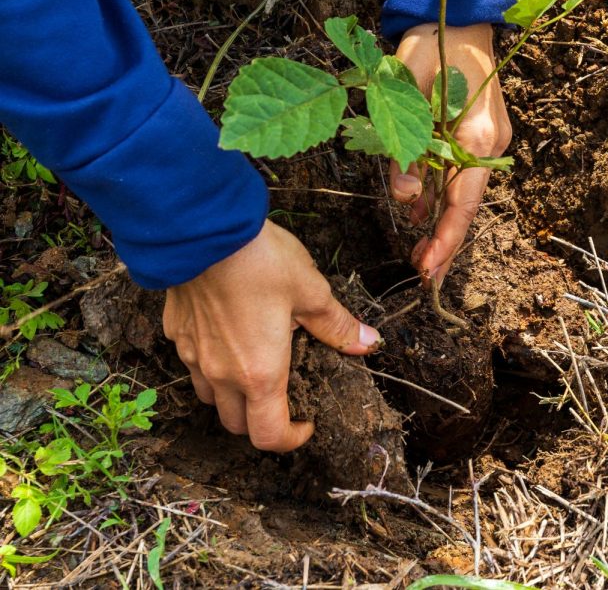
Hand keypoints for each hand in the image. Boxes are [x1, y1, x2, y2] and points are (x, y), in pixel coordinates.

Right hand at [163, 220, 380, 451]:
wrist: (203, 229)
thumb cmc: (260, 261)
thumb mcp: (310, 290)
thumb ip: (336, 324)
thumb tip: (368, 342)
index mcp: (259, 373)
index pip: (268, 436)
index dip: (290, 440)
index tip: (306, 423)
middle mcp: (221, 374)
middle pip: (236, 423)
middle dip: (262, 421)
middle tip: (285, 395)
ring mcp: (193, 354)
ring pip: (210, 396)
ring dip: (232, 395)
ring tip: (255, 365)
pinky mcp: (175, 331)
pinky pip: (193, 362)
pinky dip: (211, 362)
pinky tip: (227, 332)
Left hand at [391, 23, 511, 284]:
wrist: (459, 16)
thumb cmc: (431, 44)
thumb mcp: (406, 89)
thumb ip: (404, 146)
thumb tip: (407, 198)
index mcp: (478, 133)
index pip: (463, 200)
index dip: (445, 239)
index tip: (427, 270)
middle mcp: (490, 142)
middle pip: (467, 204)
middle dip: (446, 242)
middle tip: (424, 275)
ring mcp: (489, 139)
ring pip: (464, 192)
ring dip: (443, 222)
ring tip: (421, 254)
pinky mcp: (480, 134)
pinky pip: (461, 173)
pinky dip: (443, 196)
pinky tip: (423, 214)